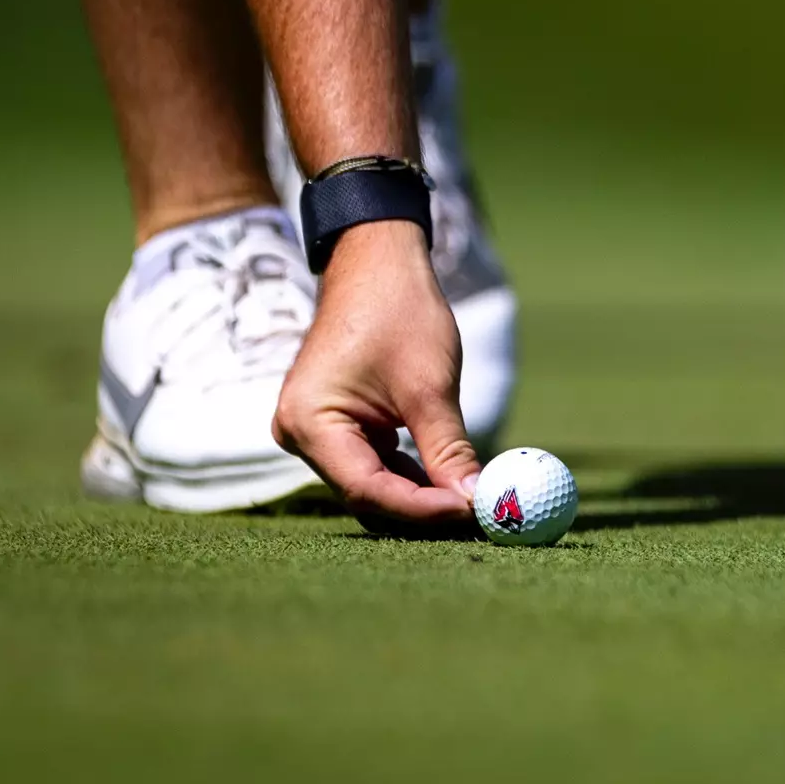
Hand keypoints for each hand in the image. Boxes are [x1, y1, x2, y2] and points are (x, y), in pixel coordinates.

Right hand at [272, 220, 480, 530]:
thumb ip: (449, 450)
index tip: (475, 514)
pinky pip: (375, 468)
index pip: (368, 489)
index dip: (423, 510)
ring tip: (476, 504)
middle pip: (367, 496)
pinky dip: (413, 478)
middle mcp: (301, 435)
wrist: (377, 263)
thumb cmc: (398, 313)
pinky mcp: (338, 429)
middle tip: (483, 519)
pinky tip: (454, 483)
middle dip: (425, 511)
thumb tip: (480, 503)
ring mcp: (317, 434)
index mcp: (309, 422)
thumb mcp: (429, 386)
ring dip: (423, 499)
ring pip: (374, 487)